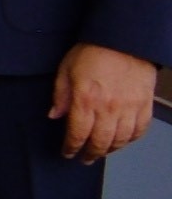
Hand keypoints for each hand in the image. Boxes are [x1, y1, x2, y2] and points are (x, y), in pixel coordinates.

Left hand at [50, 42, 157, 163]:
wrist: (125, 39)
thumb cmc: (92, 51)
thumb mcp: (66, 69)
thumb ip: (60, 95)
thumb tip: (54, 116)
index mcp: (86, 100)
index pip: (77, 134)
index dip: (71, 147)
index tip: (67, 153)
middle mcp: (108, 108)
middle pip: (100, 142)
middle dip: (90, 154)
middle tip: (85, 158)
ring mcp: (129, 107)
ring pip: (121, 139)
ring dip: (110, 149)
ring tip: (102, 152)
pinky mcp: (145, 103)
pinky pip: (140, 129)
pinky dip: (131, 139)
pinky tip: (123, 140)